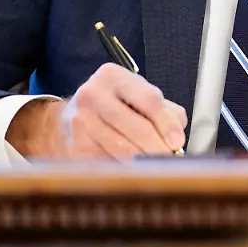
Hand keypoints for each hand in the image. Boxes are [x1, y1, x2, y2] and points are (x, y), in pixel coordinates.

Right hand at [6, 63, 187, 160]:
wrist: (70, 119)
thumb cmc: (115, 106)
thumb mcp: (139, 96)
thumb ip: (166, 112)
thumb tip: (177, 139)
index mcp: (113, 76)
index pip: (149, 100)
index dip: (167, 123)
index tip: (177, 142)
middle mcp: (93, 95)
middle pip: (136, 126)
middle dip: (158, 147)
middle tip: (171, 159)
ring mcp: (81, 121)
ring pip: (122, 148)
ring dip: (145, 161)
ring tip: (159, 166)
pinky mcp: (75, 147)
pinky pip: (109, 162)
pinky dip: (126, 168)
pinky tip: (135, 170)